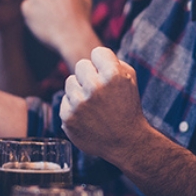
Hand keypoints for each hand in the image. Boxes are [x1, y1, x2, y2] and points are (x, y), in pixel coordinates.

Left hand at [21, 0, 94, 55]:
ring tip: (54, 19)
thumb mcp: (85, 0)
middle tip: (60, 10)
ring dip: (41, 4)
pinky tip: (46, 23)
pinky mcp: (26, 6)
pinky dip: (34, 15)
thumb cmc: (82, 20)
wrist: (74, 39)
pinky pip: (28, 7)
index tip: (69, 0)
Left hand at [60, 47, 149, 162]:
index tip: (108, 74)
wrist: (126, 141)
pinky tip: (88, 115)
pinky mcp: (67, 117)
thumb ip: (114, 62)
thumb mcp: (131, 81)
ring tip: (94, 103)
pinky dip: (74, 105)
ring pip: (70, 81)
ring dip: (80, 89)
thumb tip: (95, 57)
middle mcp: (95, 87)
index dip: (104, 63)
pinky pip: (65, 99)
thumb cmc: (128, 108)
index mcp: (114, 75)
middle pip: (81, 65)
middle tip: (101, 90)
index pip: (98, 53)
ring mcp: (79, 103)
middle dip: (90, 75)